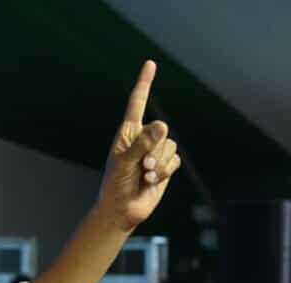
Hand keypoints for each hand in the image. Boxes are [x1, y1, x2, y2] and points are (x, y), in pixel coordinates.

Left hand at [95, 61, 181, 231]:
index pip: (137, 103)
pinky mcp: (166, 165)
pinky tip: (152, 181)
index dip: (144, 83)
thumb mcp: (124, 163)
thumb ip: (142, 144)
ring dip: (159, 163)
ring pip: (170, 145)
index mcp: (128, 132)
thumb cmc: (115, 185)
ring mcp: (155, 151)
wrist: (123, 210)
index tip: (150, 63)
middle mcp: (143, 138)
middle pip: (161, 131)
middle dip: (154, 150)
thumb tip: (162, 126)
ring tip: (145, 175)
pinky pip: (175, 160)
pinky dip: (165, 171)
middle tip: (141, 167)